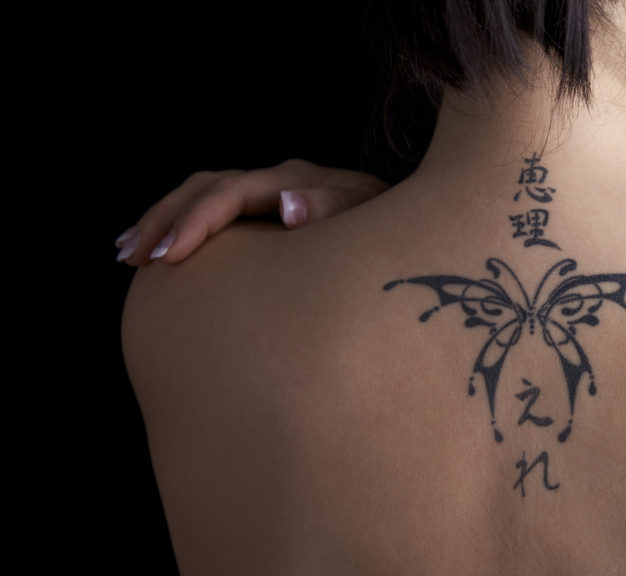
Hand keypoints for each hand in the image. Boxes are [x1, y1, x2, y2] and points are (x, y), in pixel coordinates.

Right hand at [115, 159, 388, 264]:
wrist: (410, 225)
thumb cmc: (390, 229)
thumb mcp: (371, 221)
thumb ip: (333, 209)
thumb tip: (286, 205)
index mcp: (296, 181)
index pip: (231, 193)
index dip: (198, 221)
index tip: (170, 255)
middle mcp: (278, 180)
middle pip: (205, 187)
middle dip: (164, 220)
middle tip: (131, 257)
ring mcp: (271, 191)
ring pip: (201, 192)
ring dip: (163, 219)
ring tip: (127, 251)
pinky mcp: (269, 208)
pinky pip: (214, 208)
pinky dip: (182, 223)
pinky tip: (160, 246)